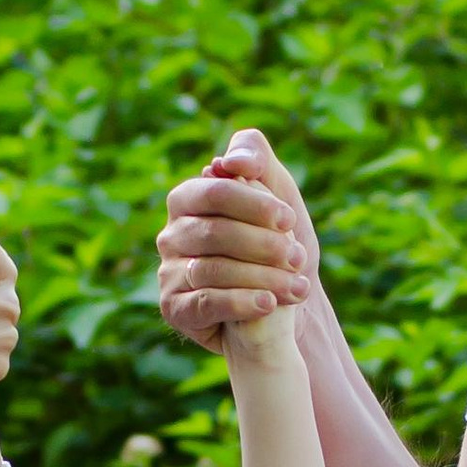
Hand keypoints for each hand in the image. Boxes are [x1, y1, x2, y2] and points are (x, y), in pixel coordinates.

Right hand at [157, 129, 317, 352]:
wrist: (283, 301)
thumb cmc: (276, 240)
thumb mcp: (276, 190)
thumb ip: (255, 157)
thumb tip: (228, 162)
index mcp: (188, 198)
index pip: (216, 192)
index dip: (255, 204)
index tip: (289, 220)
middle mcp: (171, 234)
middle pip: (215, 233)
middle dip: (264, 245)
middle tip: (298, 258)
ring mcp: (169, 273)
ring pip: (213, 270)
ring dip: (262, 278)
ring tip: (296, 287)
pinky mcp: (175, 309)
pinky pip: (205, 303)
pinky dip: (241, 303)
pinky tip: (268, 304)